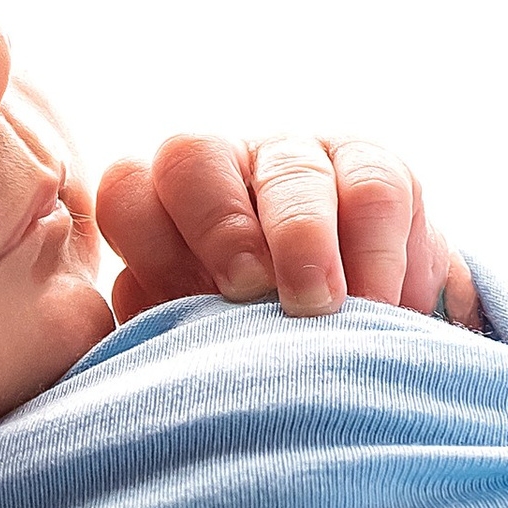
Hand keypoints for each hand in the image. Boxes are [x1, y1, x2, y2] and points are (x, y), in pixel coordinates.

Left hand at [96, 134, 481, 329]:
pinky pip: (376, 187)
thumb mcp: (204, 345)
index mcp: (163, 208)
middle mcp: (224, 167)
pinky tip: (379, 304)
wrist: (356, 347)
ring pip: (293, 169)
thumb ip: (168, 331)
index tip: (185, 298)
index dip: (148, 241)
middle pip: (194, 156)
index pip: (128, 191)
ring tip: (324, 307)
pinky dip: (375, 253)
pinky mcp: (373, 168)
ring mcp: (297, 159)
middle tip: (250, 292)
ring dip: (305, 239)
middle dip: (220, 226)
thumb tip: (142, 325)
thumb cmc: (256, 352)